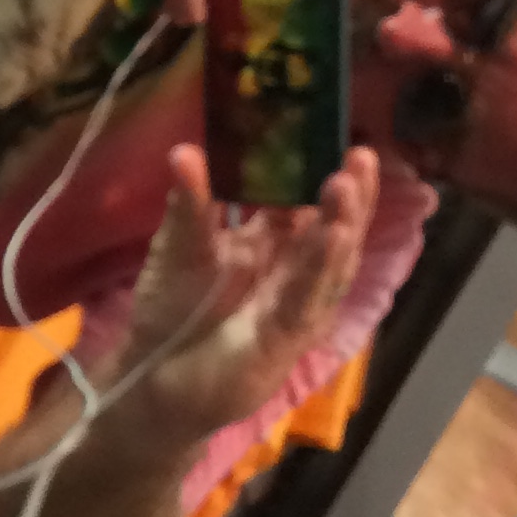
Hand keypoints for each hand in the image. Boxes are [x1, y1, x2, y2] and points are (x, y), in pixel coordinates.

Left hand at [110, 143, 381, 438]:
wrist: (155, 379)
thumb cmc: (171, 311)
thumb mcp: (178, 249)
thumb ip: (190, 205)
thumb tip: (184, 151)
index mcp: (268, 242)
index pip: (305, 201)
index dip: (321, 172)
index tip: (335, 137)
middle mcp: (291, 269)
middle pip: (332, 228)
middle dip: (350, 195)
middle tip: (361, 156)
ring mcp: (296, 303)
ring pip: (330, 261)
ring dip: (342, 224)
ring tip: (349, 185)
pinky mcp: (288, 336)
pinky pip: (308, 298)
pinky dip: (321, 268)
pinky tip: (333, 237)